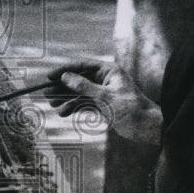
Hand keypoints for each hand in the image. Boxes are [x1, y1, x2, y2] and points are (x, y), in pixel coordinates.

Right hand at [45, 60, 161, 144]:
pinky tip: (64, 112)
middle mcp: (104, 79)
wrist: (146, 127)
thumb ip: (83, 86)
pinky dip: (74, 107)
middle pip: (78, 79)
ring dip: (66, 98)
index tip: (49, 76)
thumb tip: (65, 76)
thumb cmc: (130, 108)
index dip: (64, 70)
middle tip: (46, 93)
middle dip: (62, 87)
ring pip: (79, 93)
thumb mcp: (105, 97)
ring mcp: (103, 93)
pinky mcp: (103, 106)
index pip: (82, 65)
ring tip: (53, 105)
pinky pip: (84, 104)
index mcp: (108, 71)